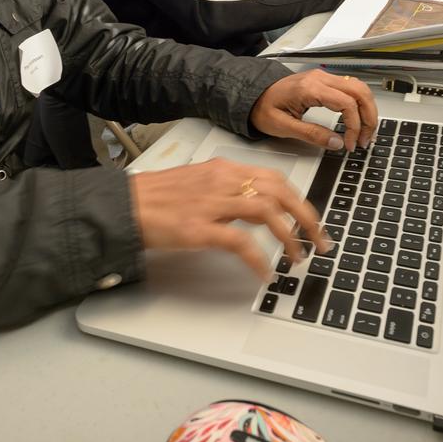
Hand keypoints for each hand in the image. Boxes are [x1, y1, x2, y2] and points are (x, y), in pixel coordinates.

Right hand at [129, 158, 329, 279]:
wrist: (124, 204)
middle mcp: (221, 181)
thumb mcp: (196, 180)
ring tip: (296, 257)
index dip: (299, 200)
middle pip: (280, 193)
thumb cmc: (155, 196)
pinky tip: (264, 272)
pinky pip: (241, 243)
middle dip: (306, 218)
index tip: (311, 219)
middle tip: (318, 241)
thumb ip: (226, 187)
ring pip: (267, 213)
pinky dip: (259, 259)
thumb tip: (254, 202)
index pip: (275, 178)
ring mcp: (211, 204)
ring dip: (289, 238)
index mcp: (223, 169)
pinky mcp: (199, 228)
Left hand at [249, 69, 377, 151]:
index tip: (350, 144)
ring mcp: (323, 77)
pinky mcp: (324, 81)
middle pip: (360, 92)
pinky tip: (357, 120)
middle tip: (366, 140)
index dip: (354, 126)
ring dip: (367, 110)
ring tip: (364, 133)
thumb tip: (338, 143)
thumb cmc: (263, 108)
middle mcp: (320, 78)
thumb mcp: (283, 127)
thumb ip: (312, 134)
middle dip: (369, 117)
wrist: (252, 94)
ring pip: (359, 88)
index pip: (347, 104)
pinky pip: (351, 88)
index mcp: (310, 88)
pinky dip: (360, 104)